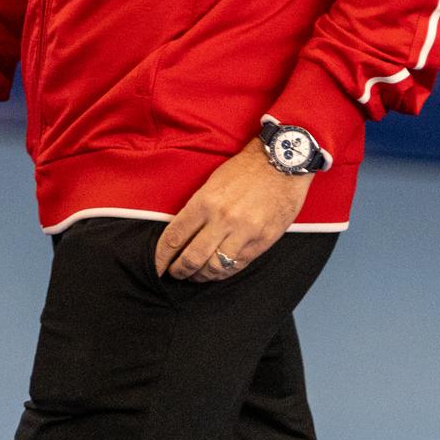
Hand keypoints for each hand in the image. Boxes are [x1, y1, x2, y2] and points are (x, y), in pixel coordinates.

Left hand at [153, 140, 310, 281]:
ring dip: (201, 276)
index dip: (161, 257)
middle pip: (192, 258)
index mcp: (205, 202)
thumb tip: (183, 234)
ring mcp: (243, 232)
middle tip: (175, 274)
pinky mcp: (261, 241)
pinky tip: (217, 272)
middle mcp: (222, 219)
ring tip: (196, 276)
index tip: (156, 266)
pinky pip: (237, 265)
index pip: (175, 237)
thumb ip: (198, 209)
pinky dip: (223, 273)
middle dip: (179, 271)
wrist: (282, 163)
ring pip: (214, 267)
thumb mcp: (212, 183)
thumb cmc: (245, 170)